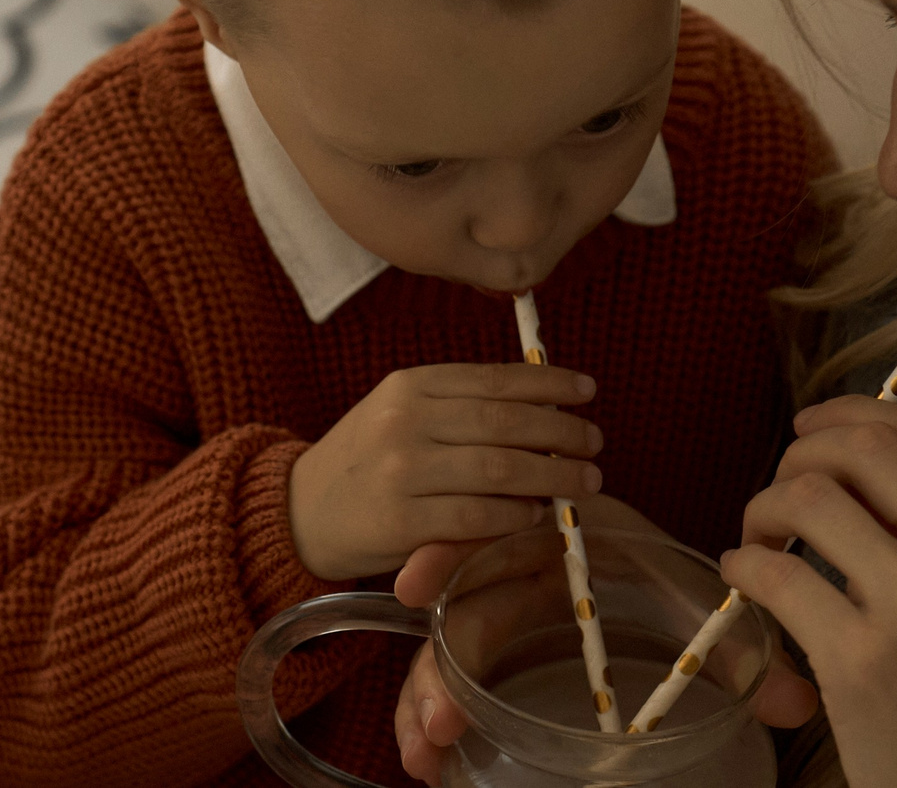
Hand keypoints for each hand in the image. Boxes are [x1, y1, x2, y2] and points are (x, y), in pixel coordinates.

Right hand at [288, 363, 604, 581]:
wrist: (300, 510)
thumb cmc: (369, 460)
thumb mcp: (404, 413)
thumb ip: (462, 406)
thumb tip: (547, 407)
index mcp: (412, 383)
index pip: (495, 377)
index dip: (549, 382)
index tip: (587, 390)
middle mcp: (406, 419)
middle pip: (505, 421)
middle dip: (561, 432)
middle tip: (595, 443)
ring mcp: (401, 469)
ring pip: (498, 468)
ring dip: (552, 476)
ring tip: (584, 482)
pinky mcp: (399, 520)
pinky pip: (475, 516)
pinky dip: (515, 515)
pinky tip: (537, 514)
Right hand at [392, 495, 818, 784]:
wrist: (663, 585)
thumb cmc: (674, 581)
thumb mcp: (700, 607)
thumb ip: (745, 654)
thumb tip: (800, 705)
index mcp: (563, 540)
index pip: (497, 535)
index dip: (449, 554)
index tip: (418, 582)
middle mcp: (520, 575)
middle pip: (463, 612)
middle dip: (439, 665)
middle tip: (435, 723)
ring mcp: (502, 619)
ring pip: (447, 655)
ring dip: (426, 700)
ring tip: (424, 754)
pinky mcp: (494, 659)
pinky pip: (451, 681)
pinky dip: (432, 714)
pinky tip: (428, 760)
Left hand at [720, 397, 896, 787]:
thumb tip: (853, 469)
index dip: (853, 415)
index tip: (812, 431)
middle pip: (867, 446)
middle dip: (803, 454)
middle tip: (781, 495)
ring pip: (811, 497)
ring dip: (763, 508)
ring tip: (759, 545)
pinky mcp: (862, 664)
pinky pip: (775, 575)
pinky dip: (743, 567)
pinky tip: (745, 586)